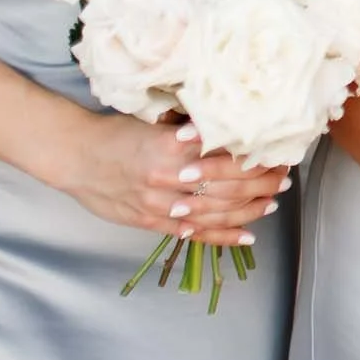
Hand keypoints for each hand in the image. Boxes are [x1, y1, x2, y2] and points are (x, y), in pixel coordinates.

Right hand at [52, 116, 289, 248]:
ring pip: (216, 212)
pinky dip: (222, 236)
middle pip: (228, 186)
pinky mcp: (150, 221)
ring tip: (272, 203)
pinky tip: (247, 236)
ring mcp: (160, 204)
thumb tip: (227, 129)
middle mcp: (170, 178)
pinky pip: (193, 233)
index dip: (256, 160)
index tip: (278, 155)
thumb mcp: (155, 123)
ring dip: (249, 210)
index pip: (228, 157)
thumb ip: (190, 132)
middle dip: (261, 184)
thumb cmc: (115, 134)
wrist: (75, 156)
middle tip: (284, 179)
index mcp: (173, 148)